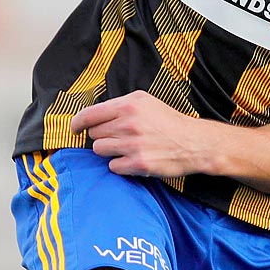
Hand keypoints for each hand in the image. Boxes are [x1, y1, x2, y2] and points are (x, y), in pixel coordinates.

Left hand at [70, 90, 220, 177]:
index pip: (89, 115)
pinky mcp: (139, 164)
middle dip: (103, 136)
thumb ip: (119, 106)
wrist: (194, 143)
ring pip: (100, 150)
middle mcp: (129, 124)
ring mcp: (133, 145)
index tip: (75, 128)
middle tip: (120, 138)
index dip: (77, 123)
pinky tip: (134, 160)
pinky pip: (113, 166)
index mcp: (129, 106)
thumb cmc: (169, 122)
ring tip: (127, 149)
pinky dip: (120, 165)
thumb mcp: (146, 102)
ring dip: (110, 151)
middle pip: (94, 134)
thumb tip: (92, 116)